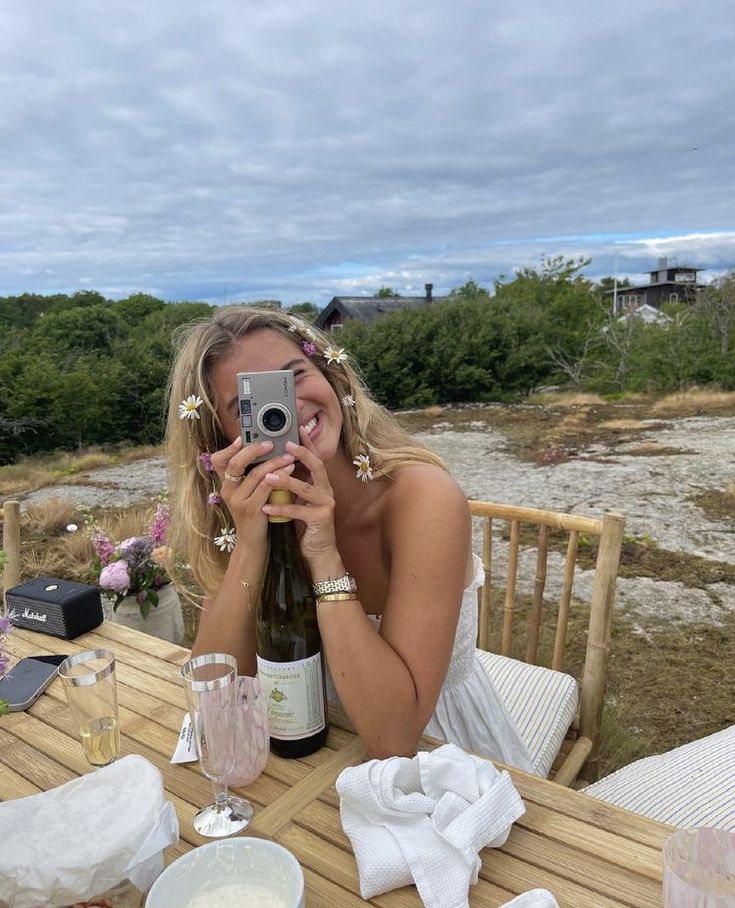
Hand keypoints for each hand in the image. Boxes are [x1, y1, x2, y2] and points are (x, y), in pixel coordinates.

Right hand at [211, 438, 295, 544]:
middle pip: (235, 464)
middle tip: (271, 443)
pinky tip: (289, 471)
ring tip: (289, 456)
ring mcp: (238, 501)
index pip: (218, 461)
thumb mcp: (247, 493)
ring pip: (255, 474)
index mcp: (226, 484)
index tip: (241, 438)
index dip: (228, 448)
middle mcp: (228, 491)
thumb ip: (251, 475)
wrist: (253, 541)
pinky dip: (279, 477)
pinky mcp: (251, 509)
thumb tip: (266, 450)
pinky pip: (266, 487)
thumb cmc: (255, 513)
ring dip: (274, 462)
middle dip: (254, 450)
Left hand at [260, 431, 340, 569]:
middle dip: (302, 454)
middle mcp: (326, 491)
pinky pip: (298, 512)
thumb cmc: (306, 525)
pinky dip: (281, 508)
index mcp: (320, 484)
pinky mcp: (321, 519)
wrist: (318, 552)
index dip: (307, 444)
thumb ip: (292, 485)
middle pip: (317, 467)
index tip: (297, 430)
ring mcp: (325, 505)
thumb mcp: (299, 501)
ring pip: (306, 488)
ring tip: (268, 476)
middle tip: (286, 446)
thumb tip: (273, 468)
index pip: (314, 459)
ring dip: (286, 481)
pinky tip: (266, 507)